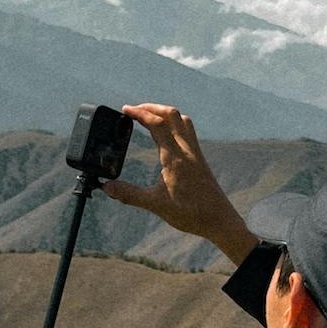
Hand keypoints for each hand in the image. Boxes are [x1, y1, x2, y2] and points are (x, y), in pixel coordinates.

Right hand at [101, 103, 257, 264]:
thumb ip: (130, 195)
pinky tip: (168, 134)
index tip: (125, 110)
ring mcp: (195, 153)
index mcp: (174, 157)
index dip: (139, 113)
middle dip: (150, 108)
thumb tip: (107, 188)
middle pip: (170, 114)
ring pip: (182, 120)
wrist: (220, 220)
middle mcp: (186, 150)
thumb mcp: (156, 205)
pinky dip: (175, 124)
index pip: (156, 124)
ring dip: (164, 112)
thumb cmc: (190, 213)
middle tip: (134, 110)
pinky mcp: (200, 159)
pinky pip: (188, 131)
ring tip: (150, 116)